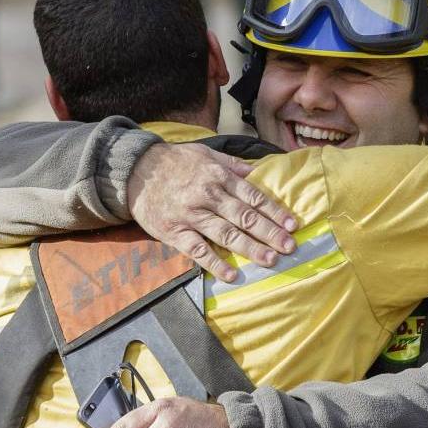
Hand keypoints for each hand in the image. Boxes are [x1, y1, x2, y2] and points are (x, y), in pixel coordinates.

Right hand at [128, 142, 296, 282]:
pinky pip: (198, 250)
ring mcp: (191, 215)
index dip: (274, 211)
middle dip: (270, 233)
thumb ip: (232, 165)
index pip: (253, 196)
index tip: (292, 225)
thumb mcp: (205, 153)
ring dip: (250, 249)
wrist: (136, 170)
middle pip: (244, 217)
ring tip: (270, 260)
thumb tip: (257, 172)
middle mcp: (208, 195)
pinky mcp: (174, 232)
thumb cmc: (174, 162)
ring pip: (226, 234)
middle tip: (289, 247)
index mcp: (218, 176)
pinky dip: (215, 263)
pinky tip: (232, 274)